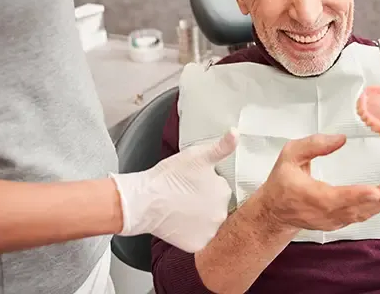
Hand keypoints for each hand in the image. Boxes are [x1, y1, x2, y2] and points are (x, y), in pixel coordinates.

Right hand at [110, 129, 236, 252]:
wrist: (143, 201)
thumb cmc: (169, 177)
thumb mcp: (198, 155)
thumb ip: (221, 146)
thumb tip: (236, 133)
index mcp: (224, 192)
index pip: (221, 189)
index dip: (207, 185)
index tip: (194, 183)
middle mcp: (222, 214)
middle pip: (217, 207)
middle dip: (206, 202)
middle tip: (186, 196)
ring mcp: (210, 232)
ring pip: (209, 224)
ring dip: (201, 218)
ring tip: (182, 209)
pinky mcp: (197, 245)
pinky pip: (199, 239)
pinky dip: (191, 233)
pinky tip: (180, 223)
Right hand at [257, 134, 379, 231]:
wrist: (275, 212)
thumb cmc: (282, 182)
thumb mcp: (289, 155)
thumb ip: (312, 145)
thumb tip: (340, 139)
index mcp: (311, 196)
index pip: (336, 198)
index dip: (356, 195)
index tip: (374, 191)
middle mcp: (325, 213)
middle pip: (357, 208)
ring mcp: (333, 221)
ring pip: (362, 214)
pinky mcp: (340, 222)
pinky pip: (361, 216)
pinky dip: (378, 208)